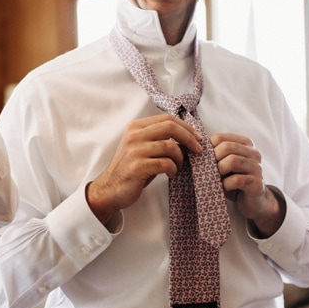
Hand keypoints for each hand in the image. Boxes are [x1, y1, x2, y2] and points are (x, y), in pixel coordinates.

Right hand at [86, 114, 201, 227]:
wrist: (111, 188)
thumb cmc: (133, 168)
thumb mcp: (144, 148)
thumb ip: (161, 139)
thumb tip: (190, 138)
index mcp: (136, 127)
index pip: (167, 119)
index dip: (187, 127)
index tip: (198, 138)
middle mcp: (134, 136)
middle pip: (170, 127)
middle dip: (189, 138)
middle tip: (198, 150)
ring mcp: (134, 151)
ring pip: (170, 146)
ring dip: (180, 158)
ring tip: (178, 166)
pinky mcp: (137, 167)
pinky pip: (165, 163)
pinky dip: (173, 169)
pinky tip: (171, 174)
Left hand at [212, 132, 281, 233]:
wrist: (253, 201)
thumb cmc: (233, 180)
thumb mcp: (222, 164)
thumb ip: (210, 154)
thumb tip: (182, 147)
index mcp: (245, 143)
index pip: (220, 138)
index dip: (207, 150)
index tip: (204, 162)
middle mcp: (254, 152)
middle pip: (227, 147)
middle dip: (213, 160)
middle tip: (209, 172)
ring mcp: (257, 168)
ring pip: (233, 161)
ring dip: (219, 172)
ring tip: (217, 179)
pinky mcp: (257, 183)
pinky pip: (237, 180)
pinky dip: (226, 185)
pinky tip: (224, 188)